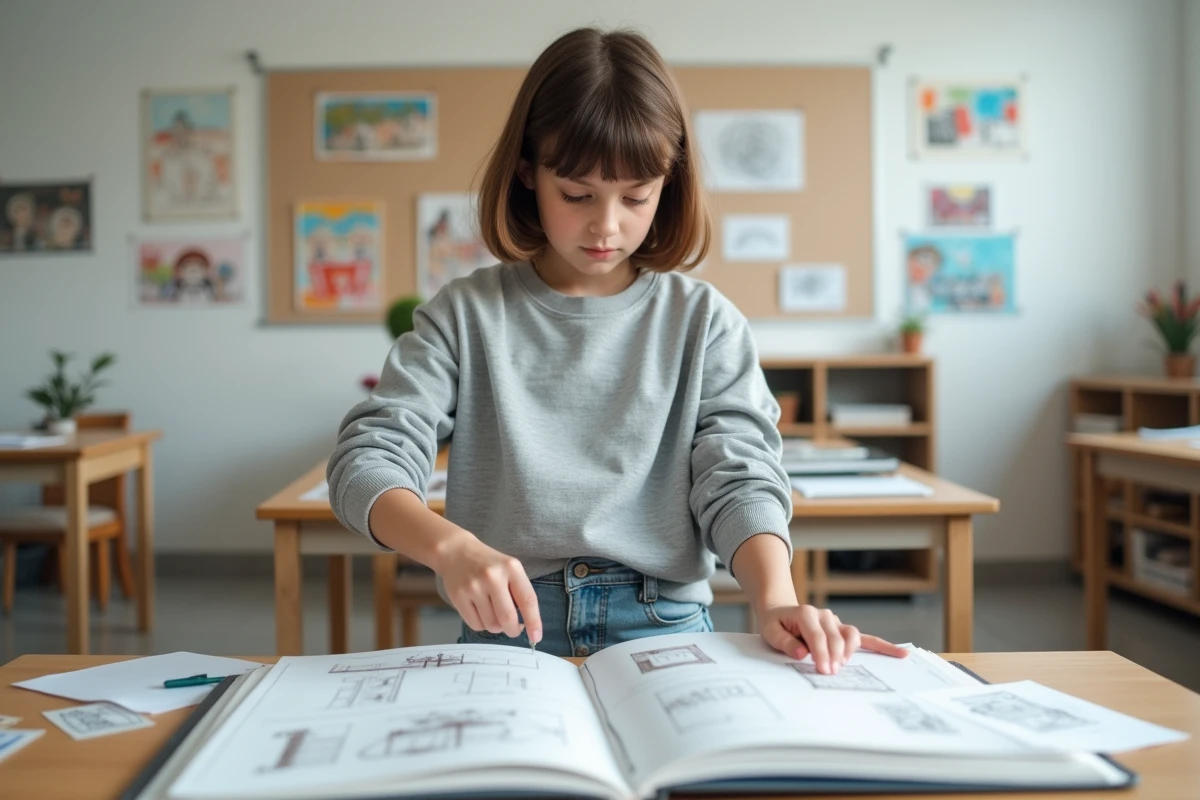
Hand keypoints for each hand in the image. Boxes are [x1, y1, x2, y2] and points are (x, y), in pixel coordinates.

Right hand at [439, 536, 541, 643]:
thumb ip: (519, 592)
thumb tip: (527, 624)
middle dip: (513, 630)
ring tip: (493, 612)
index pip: (527, 600)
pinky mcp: (458, 597)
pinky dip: (482, 625)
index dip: (534, 622)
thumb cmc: (488, 564)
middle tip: (513, 629)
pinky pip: (476, 625)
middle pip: (508, 618)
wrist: (456, 552)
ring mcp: (473, 587)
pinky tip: (480, 612)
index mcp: (511, 568)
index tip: (536, 637)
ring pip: (492, 625)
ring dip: (496, 626)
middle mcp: (492, 576)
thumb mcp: (509, 568)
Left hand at [757, 604, 907, 673]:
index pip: (817, 636)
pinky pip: (865, 638)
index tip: (823, 670)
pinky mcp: (843, 630)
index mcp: (806, 613)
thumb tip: (802, 653)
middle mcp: (824, 615)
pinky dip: (883, 647)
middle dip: (834, 657)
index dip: (820, 654)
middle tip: (830, 674)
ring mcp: (836, 621)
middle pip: (836, 638)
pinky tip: (901, 654)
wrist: (780, 613)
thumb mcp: (770, 631)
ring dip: (849, 653)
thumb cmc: (775, 624)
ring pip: (852, 636)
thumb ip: (784, 642)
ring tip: (841, 666)